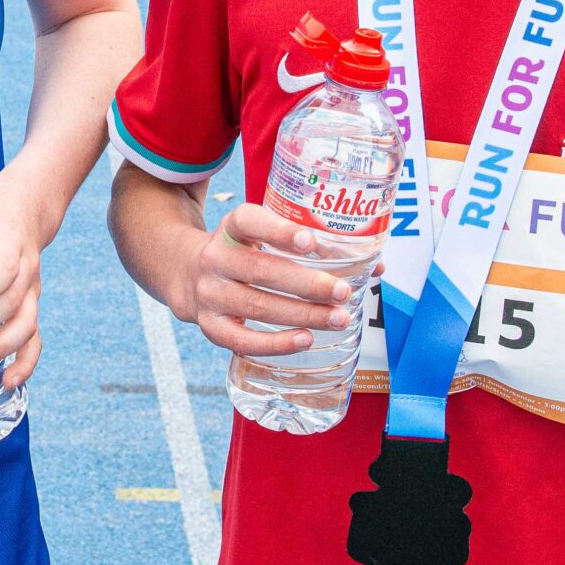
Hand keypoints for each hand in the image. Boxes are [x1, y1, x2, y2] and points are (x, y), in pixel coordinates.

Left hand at [0, 172, 45, 389]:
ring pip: (24, 325)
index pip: (2, 269)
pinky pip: (35, 339)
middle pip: (8, 303)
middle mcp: (24, 269)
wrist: (25, 207)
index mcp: (8, 242)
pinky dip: (25, 363)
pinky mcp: (31, 307)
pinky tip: (7, 381)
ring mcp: (31, 291)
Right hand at [182, 201, 354, 356]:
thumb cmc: (246, 253)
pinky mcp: (210, 325)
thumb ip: (314, 247)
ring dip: (302, 314)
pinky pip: (243, 340)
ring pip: (257, 306)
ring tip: (338, 318)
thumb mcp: (264, 237)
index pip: (249, 221)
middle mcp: (215, 258)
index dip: (278, 231)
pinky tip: (305, 339)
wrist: (188, 275)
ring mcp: (209, 294)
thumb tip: (377, 265)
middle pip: (260, 269)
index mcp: (231, 228)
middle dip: (306, 283)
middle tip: (342, 291)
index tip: (310, 242)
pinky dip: (276, 343)